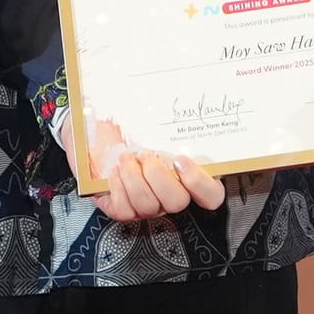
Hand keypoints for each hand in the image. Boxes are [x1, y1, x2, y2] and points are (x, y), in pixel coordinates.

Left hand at [78, 114, 229, 227]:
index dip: (200, 183)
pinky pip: (125, 210)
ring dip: (133, 178)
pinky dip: (118, 187)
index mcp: (189, 177)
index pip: (211, 195)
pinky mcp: (124, 211)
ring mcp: (148, 207)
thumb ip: (170, 126)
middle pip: (177, 202)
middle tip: (145, 155)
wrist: (101, 141)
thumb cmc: (133, 132)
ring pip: (149, 207)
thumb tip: (177, 101)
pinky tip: (115, 171)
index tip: (180, 159)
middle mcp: (171, 197)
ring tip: (125, 158)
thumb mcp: (153, 126)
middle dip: (158, 177)